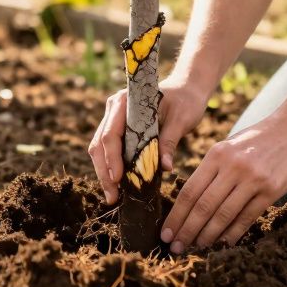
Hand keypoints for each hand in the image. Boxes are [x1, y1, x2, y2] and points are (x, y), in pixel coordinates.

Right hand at [88, 75, 208, 203]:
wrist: (186, 89)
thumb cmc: (185, 101)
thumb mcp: (181, 119)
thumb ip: (169, 141)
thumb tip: (165, 167)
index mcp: (125, 101)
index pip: (111, 133)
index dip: (112, 158)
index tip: (118, 179)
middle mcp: (114, 109)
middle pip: (100, 144)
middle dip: (104, 172)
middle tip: (112, 197)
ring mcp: (113, 118)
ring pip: (100, 149)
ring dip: (104, 173)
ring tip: (113, 196)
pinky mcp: (119, 129)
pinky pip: (109, 150)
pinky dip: (111, 167)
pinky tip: (118, 185)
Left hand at [160, 111, 286, 252]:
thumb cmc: (257, 140)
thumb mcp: (229, 146)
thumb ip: (212, 170)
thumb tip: (191, 202)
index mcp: (217, 154)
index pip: (189, 191)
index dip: (176, 216)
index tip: (165, 233)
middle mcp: (232, 167)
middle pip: (203, 206)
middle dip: (186, 231)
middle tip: (175, 248)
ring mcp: (253, 179)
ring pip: (224, 215)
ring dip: (207, 236)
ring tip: (197, 249)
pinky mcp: (271, 190)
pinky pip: (247, 217)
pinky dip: (233, 233)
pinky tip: (223, 244)